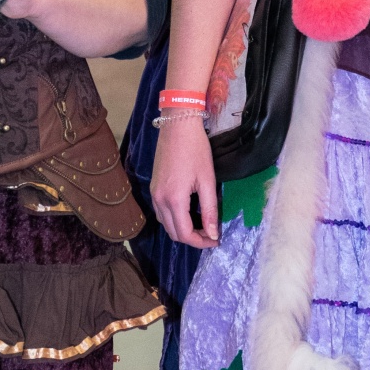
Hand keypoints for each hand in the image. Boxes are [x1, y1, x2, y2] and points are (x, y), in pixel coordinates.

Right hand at [152, 110, 219, 247]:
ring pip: (166, 224)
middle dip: (193, 238)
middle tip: (211, 234)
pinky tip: (189, 213)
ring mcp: (153, 194)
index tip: (216, 240)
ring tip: (202, 226)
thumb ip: (210, 210)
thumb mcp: (207, 181)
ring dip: (182, 230)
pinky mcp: (153, 188)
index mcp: (174, 200)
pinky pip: (161, 213)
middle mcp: (159, 200)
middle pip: (173, 233)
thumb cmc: (196, 150)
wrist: (177, 126)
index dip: (201, 242)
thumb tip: (213, 234)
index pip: (185, 234)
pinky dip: (174, 220)